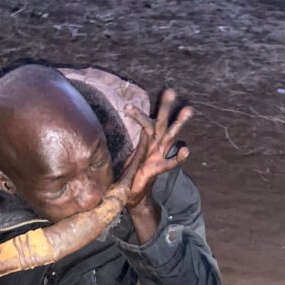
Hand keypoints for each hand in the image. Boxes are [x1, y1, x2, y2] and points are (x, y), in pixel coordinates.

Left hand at [117, 89, 192, 209]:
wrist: (133, 194)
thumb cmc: (129, 172)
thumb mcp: (123, 153)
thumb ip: (116, 143)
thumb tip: (96, 133)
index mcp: (146, 140)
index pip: (145, 122)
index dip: (137, 115)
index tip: (127, 107)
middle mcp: (155, 144)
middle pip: (162, 122)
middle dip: (166, 107)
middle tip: (171, 91)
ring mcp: (159, 155)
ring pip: (170, 136)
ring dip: (178, 123)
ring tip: (188, 110)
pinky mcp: (158, 169)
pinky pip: (170, 162)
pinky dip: (178, 157)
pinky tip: (185, 150)